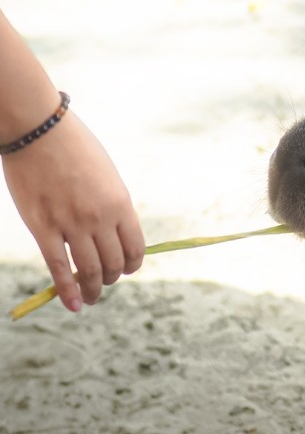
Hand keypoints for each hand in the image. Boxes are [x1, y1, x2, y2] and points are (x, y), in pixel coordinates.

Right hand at [2, 111, 144, 310]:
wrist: (39, 130)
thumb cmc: (75, 148)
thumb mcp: (107, 176)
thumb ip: (112, 205)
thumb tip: (115, 232)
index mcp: (121, 204)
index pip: (135, 248)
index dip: (133, 264)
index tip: (128, 269)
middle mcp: (100, 218)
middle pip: (113, 263)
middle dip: (112, 278)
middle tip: (106, 282)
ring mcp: (71, 224)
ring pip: (89, 270)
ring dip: (94, 290)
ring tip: (92, 299)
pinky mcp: (43, 227)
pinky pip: (58, 267)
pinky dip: (68, 290)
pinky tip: (74, 304)